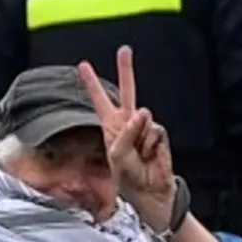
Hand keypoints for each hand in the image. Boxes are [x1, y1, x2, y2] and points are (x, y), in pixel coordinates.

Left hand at [79, 46, 177, 231]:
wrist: (148, 191)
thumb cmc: (127, 177)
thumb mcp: (117, 154)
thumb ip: (126, 131)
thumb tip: (144, 112)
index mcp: (111, 127)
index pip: (100, 100)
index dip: (92, 84)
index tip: (82, 65)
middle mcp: (127, 123)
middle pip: (127, 91)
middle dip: (126, 70)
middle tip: (124, 50)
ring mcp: (144, 128)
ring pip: (143, 117)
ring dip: (138, 137)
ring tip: (138, 155)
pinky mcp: (158, 135)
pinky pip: (155, 130)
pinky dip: (151, 143)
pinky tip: (150, 155)